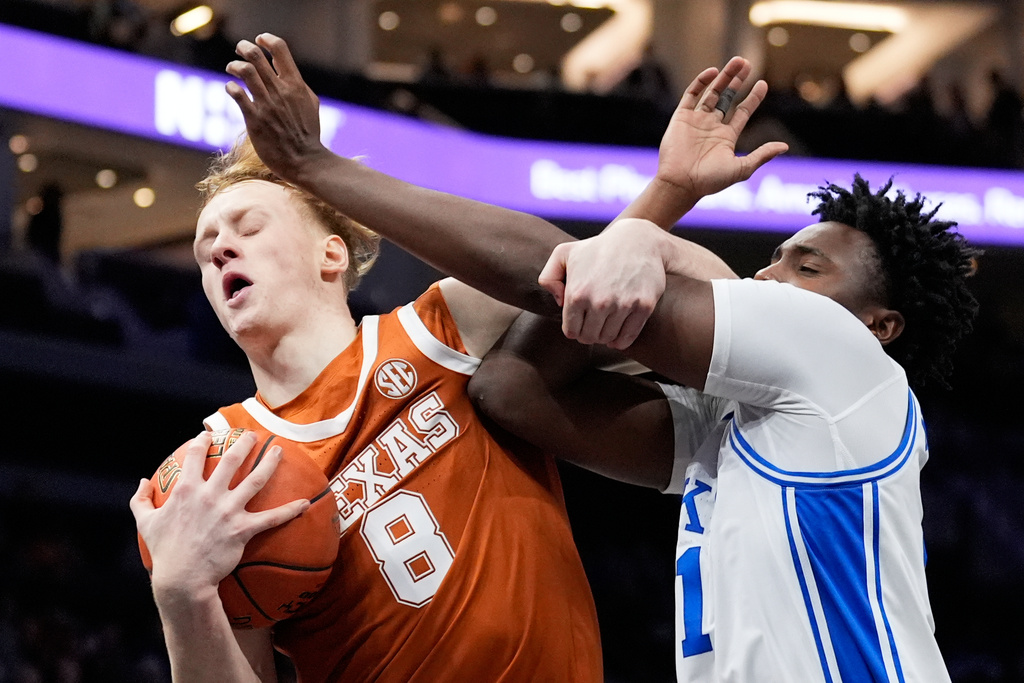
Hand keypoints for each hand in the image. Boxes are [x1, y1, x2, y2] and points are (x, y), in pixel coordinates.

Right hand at [130, 431, 308, 598]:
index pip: (194, 456)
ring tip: (279, 451)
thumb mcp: (145, 523)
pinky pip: (272, 518)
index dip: (202, 442)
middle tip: (253, 434)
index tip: (208, 435)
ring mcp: (228, 511)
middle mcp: (210, 495)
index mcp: (186, 490)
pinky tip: (305, 503)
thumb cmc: (164, 551)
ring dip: (269, 463)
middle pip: (231, 460)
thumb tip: (142, 481)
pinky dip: (290, 510)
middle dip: (243, 442)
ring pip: (255, 480)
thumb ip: (140, 500)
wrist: (182, 578)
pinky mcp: (243, 529)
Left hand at [224, 33, 329, 182]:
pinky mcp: (254, 119)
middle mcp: (280, 91)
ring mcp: (267, 104)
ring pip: (244, 71)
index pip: (280, 48)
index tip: (260, 40)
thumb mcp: (310, 104)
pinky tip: (232, 89)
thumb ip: (297, 84)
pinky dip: (231, 87)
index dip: (267, 39)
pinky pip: (237, 94)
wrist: (305, 161)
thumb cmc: (308, 134)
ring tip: (232, 68)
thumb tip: (281, 67)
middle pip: (256, 55)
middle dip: (243, 48)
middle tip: (240, 50)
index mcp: (296, 84)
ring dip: (234, 65)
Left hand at [539, 219, 666, 348]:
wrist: (636, 239)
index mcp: (577, 293)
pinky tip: (618, 333)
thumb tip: (559, 303)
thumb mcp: (563, 253)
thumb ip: (548, 278)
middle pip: (589, 338)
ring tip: (605, 324)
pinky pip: (628, 338)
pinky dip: (621, 341)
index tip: (580, 322)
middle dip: (589, 334)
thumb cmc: (597, 248)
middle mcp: (599, 302)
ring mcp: (623, 305)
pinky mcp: (644, 306)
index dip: (574, 329)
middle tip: (593, 324)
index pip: (571, 332)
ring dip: (605, 336)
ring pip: (608, 339)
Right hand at [655, 57, 787, 203]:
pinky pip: (691, 95)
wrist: (680, 184)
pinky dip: (701, 82)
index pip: (742, 112)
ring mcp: (696, 121)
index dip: (753, 98)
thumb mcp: (741, 168)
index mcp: (726, 137)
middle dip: (737, 81)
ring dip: (724, 76)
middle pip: (727, 97)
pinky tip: (713, 72)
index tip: (762, 83)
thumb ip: (762, 155)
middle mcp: (711, 126)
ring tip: (737, 61)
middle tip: (747, 63)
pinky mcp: (681, 118)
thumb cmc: (710, 181)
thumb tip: (784, 147)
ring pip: (711, 92)